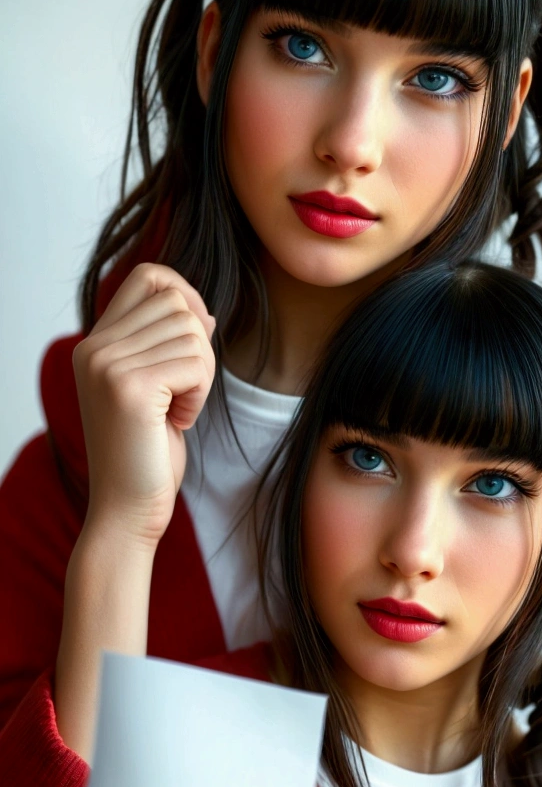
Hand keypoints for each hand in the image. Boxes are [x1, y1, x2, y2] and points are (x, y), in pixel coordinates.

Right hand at [73, 263, 214, 549]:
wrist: (128, 510)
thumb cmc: (148, 452)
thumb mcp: (157, 388)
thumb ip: (166, 345)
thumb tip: (203, 310)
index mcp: (95, 343)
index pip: (149, 276)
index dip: (186, 294)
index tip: (198, 337)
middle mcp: (94, 347)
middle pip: (178, 303)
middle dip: (199, 348)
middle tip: (184, 392)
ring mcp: (107, 365)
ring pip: (192, 332)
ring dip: (201, 375)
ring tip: (178, 409)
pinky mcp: (129, 388)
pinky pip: (196, 363)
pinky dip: (200, 395)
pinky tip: (179, 421)